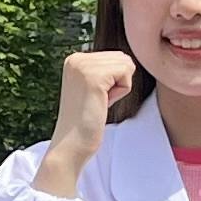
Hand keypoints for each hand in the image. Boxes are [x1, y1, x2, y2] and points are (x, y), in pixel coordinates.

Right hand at [34, 50, 138, 198]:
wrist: (72, 143)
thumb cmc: (87, 120)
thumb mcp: (94, 87)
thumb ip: (106, 70)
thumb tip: (128, 59)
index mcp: (75, 59)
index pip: (116, 56)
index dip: (114, 81)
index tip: (95, 98)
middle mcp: (76, 58)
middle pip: (123, 58)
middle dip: (118, 82)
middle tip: (98, 101)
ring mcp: (83, 66)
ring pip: (126, 65)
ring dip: (120, 87)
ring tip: (99, 102)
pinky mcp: (93, 76)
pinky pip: (126, 74)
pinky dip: (121, 92)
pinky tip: (102, 103)